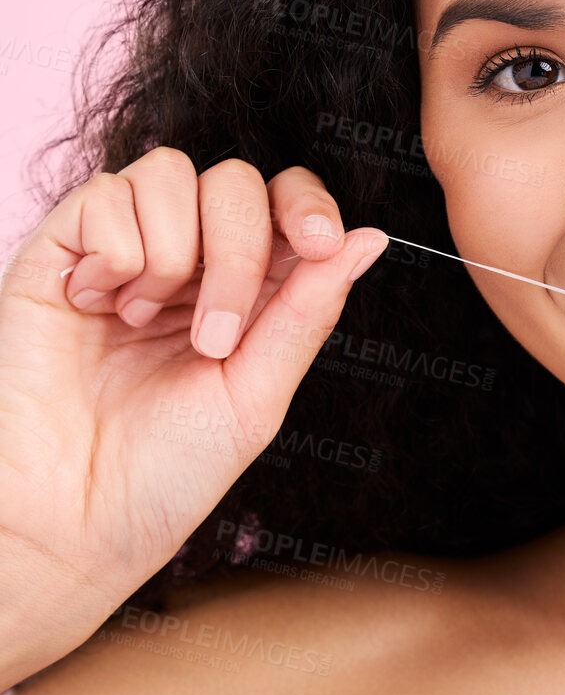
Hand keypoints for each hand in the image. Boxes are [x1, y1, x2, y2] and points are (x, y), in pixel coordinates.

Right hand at [0, 147, 386, 684]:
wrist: (65, 521)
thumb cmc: (161, 474)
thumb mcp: (256, 394)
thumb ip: (308, 310)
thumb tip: (372, 239)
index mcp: (250, 289)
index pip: (288, 201)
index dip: (308, 205)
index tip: (320, 243)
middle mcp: (192, 259)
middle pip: (237, 183)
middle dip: (238, 251)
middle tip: (212, 337)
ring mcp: (127, 248)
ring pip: (172, 173)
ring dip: (173, 253)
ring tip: (143, 321)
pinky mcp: (62, 250)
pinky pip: (105, 193)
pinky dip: (115, 252)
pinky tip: (97, 306)